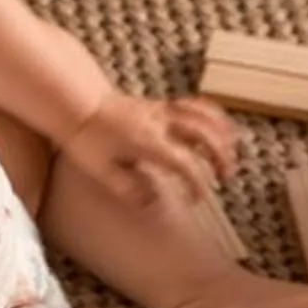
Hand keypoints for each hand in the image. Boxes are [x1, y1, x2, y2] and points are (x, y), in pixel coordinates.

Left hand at [58, 88, 236, 207]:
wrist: (76, 104)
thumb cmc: (86, 138)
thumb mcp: (102, 171)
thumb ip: (129, 188)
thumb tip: (152, 204)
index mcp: (148, 142)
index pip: (185, 163)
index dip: (197, 183)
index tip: (198, 199)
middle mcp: (160, 123)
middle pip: (204, 134)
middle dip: (221, 155)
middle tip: (226, 176)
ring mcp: (161, 111)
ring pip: (202, 114)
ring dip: (221, 131)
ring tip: (232, 148)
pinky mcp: (159, 105)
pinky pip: (192, 105)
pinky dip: (209, 113)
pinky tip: (216, 125)